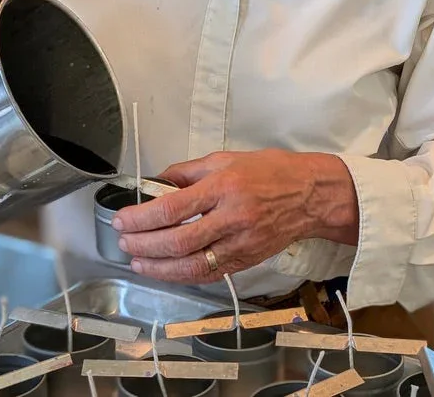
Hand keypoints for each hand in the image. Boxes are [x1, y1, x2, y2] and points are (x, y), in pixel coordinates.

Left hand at [113, 150, 358, 283]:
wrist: (310, 194)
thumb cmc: (270, 171)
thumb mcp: (227, 158)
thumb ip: (189, 171)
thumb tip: (156, 182)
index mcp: (224, 186)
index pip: (173, 208)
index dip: (142, 217)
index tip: (123, 219)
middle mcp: (232, 217)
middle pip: (178, 240)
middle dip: (144, 245)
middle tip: (124, 241)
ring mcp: (240, 243)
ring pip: (191, 265)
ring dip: (158, 268)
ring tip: (137, 261)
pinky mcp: (247, 260)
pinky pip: (209, 274)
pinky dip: (183, 275)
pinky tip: (166, 271)